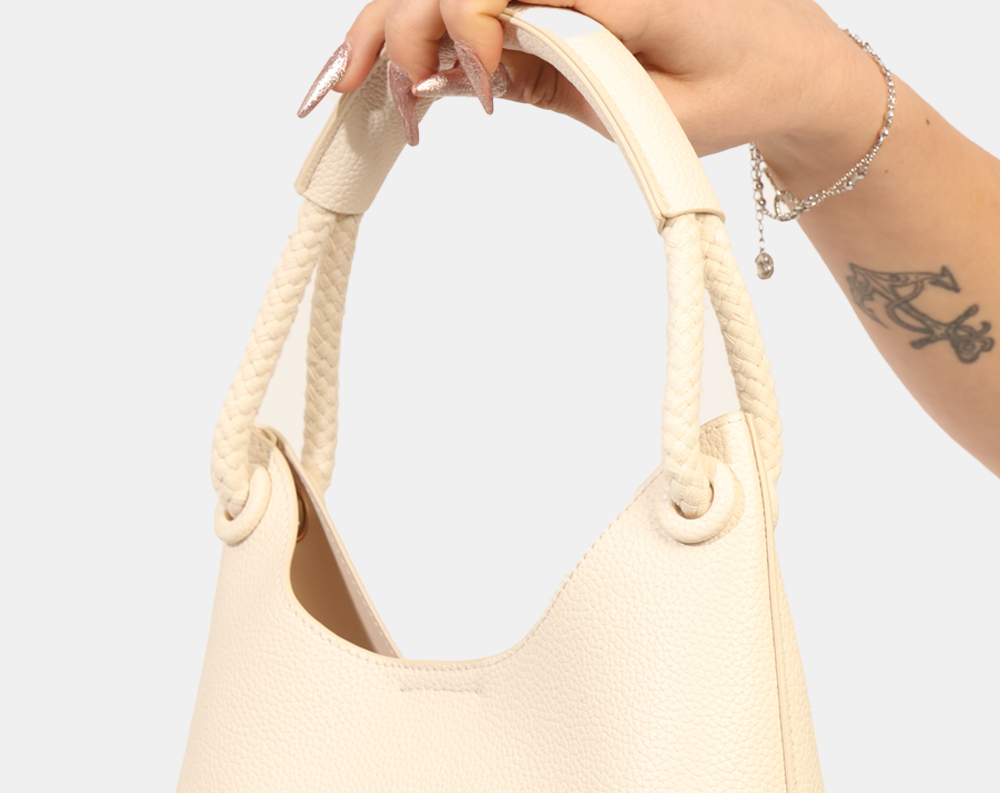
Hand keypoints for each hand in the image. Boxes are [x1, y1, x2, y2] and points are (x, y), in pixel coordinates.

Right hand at [299, 1, 888, 189]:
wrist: (795, 66)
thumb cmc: (746, 81)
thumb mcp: (675, 109)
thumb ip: (587, 85)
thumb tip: (501, 66)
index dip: (458, 30)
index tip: (453, 93)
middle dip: (403, 29)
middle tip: (373, 94)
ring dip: (397, 33)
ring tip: (356, 90)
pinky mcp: (554, 7)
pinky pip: (478, 14)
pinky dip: (428, 46)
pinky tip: (398, 83)